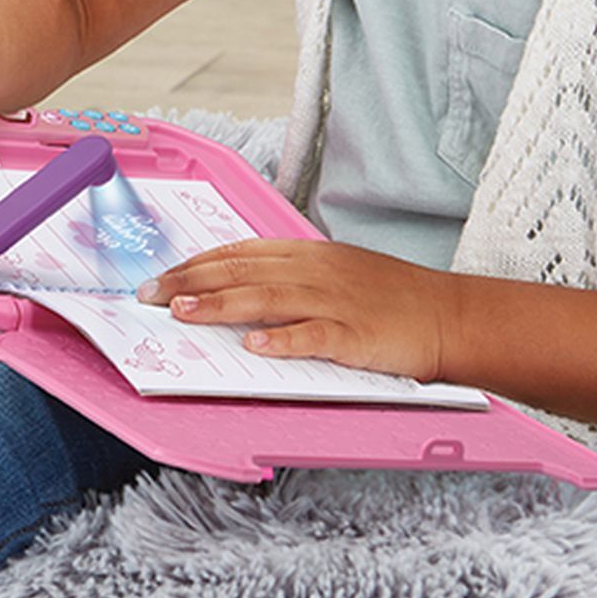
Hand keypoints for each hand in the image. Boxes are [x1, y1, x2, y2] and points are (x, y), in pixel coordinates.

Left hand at [140, 239, 457, 383]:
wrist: (447, 315)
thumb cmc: (391, 297)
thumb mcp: (336, 273)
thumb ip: (289, 277)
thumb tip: (236, 289)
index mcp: (309, 253)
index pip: (239, 252)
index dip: (195, 263)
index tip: (161, 275)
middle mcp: (316, 270)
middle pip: (242, 270)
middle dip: (190, 282)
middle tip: (149, 295)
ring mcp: (335, 301)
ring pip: (267, 297)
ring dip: (220, 305)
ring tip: (183, 313)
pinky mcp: (355, 334)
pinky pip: (313, 336)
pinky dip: (282, 339)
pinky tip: (254, 345)